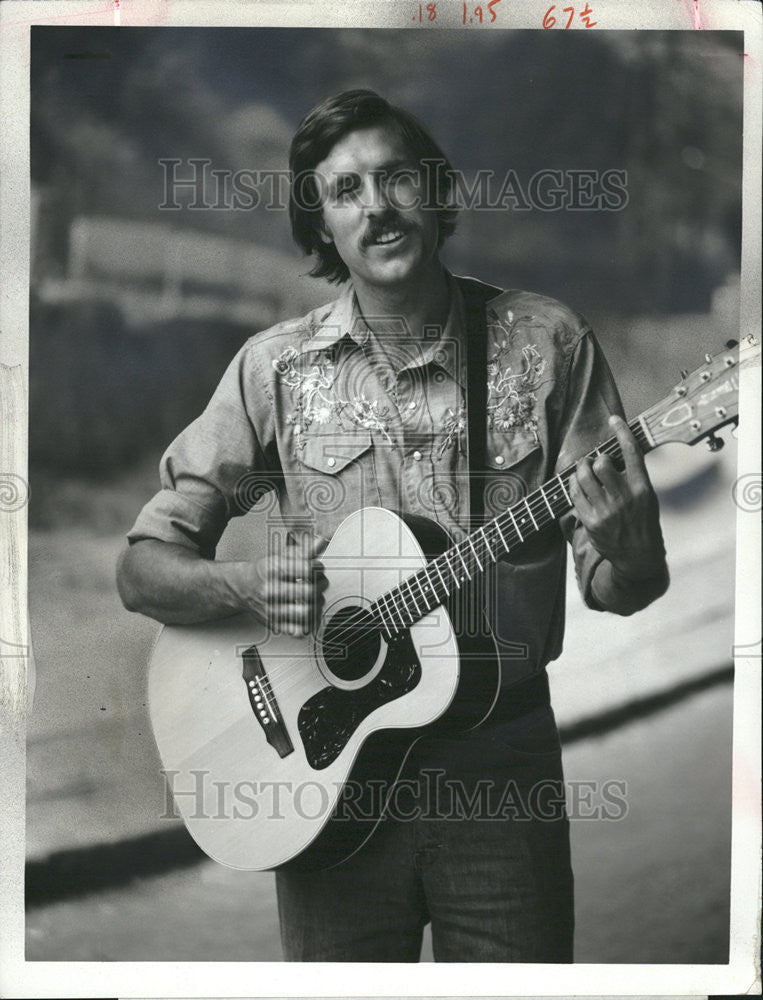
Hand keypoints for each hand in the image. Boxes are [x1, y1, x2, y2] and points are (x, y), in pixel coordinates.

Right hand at [245, 535, 327, 635]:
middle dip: (321, 586)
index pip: (307, 569)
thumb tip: (321, 541)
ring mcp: (273, 609)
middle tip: (321, 583)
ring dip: (318, 605)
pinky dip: (308, 624)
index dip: (318, 568)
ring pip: (306, 612)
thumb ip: (304, 550)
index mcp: (274, 570)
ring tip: (316, 598)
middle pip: (309, 592)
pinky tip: (309, 614)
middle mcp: (272, 590)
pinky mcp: (275, 624)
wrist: (242, 587)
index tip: (318, 568)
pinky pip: (298, 630)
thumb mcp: (282, 556)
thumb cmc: (264, 571)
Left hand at [569, 415, 665, 581]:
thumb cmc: (642, 522)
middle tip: (596, 462)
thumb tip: (616, 453)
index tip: (615, 419)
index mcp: (642, 489)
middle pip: (601, 464)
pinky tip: (577, 484)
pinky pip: (575, 494)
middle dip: (596, 459)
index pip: (631, 453)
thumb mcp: (648, 498)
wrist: (638, 556)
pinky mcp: (591, 521)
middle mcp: (624, 498)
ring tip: (584, 470)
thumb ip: (633, 477)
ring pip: (584, 477)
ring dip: (581, 468)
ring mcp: (606, 511)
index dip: (622, 432)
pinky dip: (574, 484)